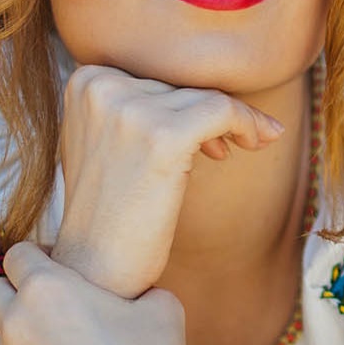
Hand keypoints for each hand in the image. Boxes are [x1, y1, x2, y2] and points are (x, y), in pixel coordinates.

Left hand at [0, 241, 198, 344]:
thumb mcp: (161, 307)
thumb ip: (139, 290)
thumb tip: (140, 293)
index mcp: (47, 287)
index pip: (18, 256)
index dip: (36, 258)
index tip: (51, 267)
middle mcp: (17, 323)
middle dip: (12, 295)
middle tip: (41, 306)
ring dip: (5, 338)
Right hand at [52, 64, 283, 295]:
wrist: (95, 268)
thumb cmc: (109, 210)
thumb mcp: (107, 140)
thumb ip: (134, 105)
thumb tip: (196, 87)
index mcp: (85, 80)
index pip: (156, 76)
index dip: (184, 103)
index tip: (205, 132)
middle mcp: (100, 86)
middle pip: (180, 85)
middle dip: (207, 116)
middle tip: (222, 149)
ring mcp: (129, 109)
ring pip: (205, 97)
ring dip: (232, 121)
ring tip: (240, 147)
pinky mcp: (162, 136)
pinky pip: (223, 110)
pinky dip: (248, 123)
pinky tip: (259, 142)